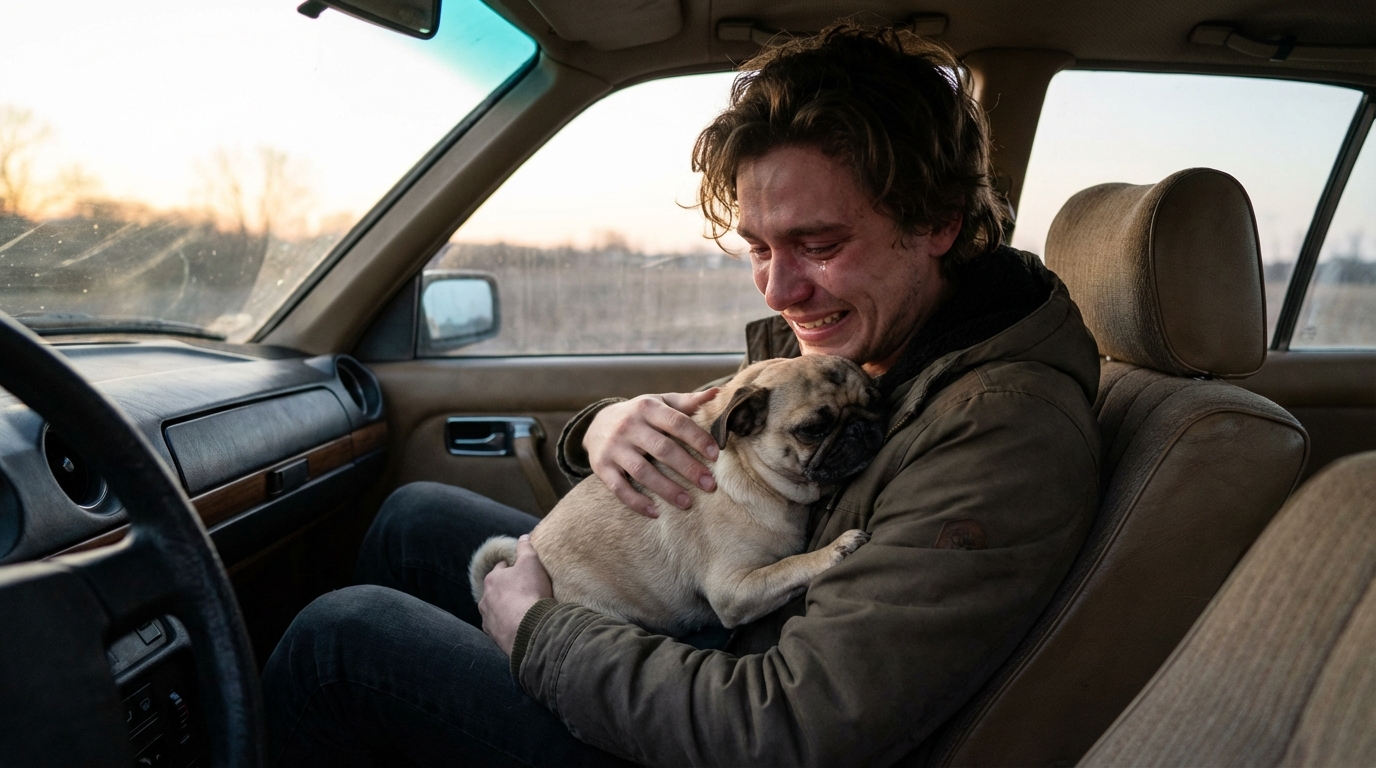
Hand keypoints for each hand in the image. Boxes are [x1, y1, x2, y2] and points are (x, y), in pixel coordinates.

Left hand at [479, 535, 552, 655]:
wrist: (529, 629)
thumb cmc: (529, 592)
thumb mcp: (531, 562)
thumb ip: (526, 547)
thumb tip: (523, 537)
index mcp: (492, 579)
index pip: (501, 568)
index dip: (513, 568)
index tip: (524, 570)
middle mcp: (485, 598)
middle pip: (496, 590)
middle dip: (507, 590)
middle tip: (525, 592)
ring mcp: (487, 619)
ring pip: (496, 610)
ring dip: (506, 609)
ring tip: (523, 611)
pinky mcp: (493, 636)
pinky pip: (500, 627)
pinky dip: (507, 625)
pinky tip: (520, 626)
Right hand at [584, 389, 720, 517]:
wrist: (596, 424)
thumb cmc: (639, 415)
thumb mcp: (660, 402)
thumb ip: (687, 401)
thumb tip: (717, 393)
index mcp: (647, 408)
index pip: (676, 422)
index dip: (697, 438)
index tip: (715, 456)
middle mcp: (629, 426)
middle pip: (662, 449)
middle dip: (688, 468)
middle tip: (710, 485)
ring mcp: (614, 448)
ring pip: (642, 471)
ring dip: (666, 489)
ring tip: (687, 503)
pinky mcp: (602, 467)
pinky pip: (619, 488)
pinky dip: (636, 502)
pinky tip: (655, 512)